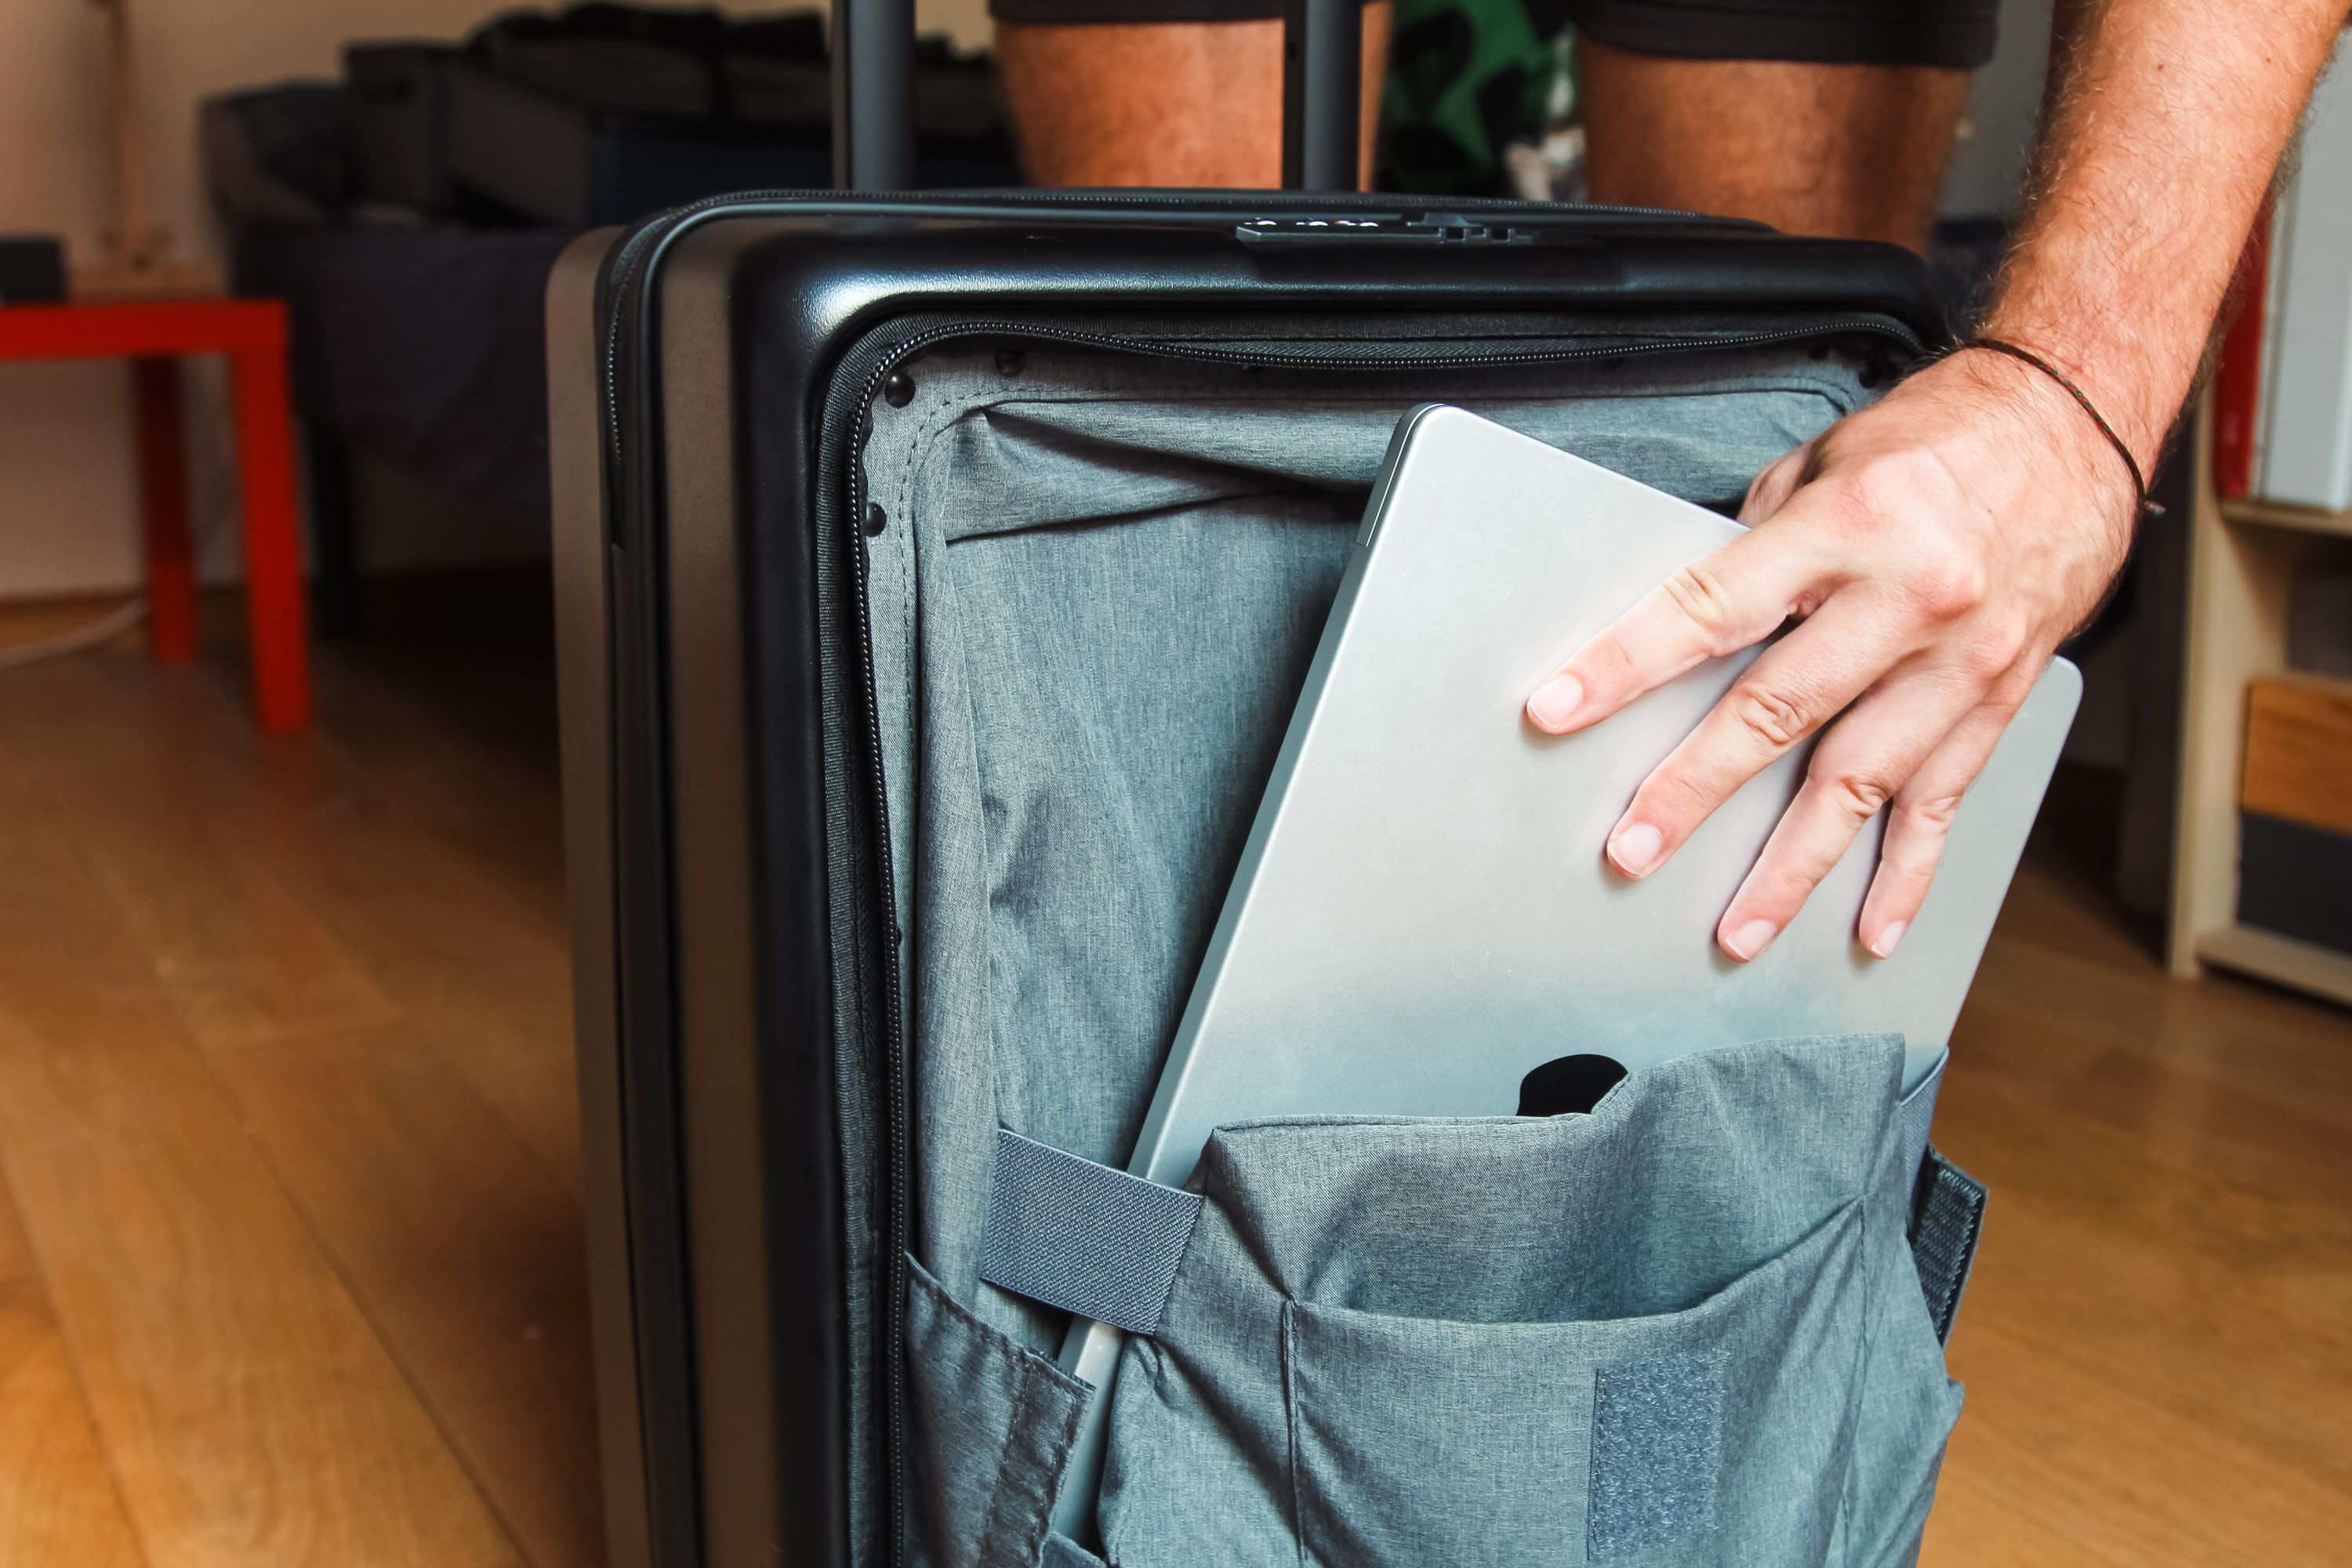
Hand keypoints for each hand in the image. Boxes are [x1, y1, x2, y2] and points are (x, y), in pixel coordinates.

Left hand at [1522, 348, 2137, 961]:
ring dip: (1791, 868)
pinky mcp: (1998, 700)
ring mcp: (1960, 661)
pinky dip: (1907, 875)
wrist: (2075, 426)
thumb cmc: (1939, 440)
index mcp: (1848, 528)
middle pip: (1778, 713)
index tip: (1557, 709)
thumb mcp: (1825, 463)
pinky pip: (1944, 803)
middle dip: (1695, 792)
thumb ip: (1754, 547)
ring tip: (1735, 931)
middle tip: (1632, 851)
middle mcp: (1909, 600)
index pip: (1710, 609)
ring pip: (1860, 784)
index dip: (1625, 665)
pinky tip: (1869, 930)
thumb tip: (1685, 626)